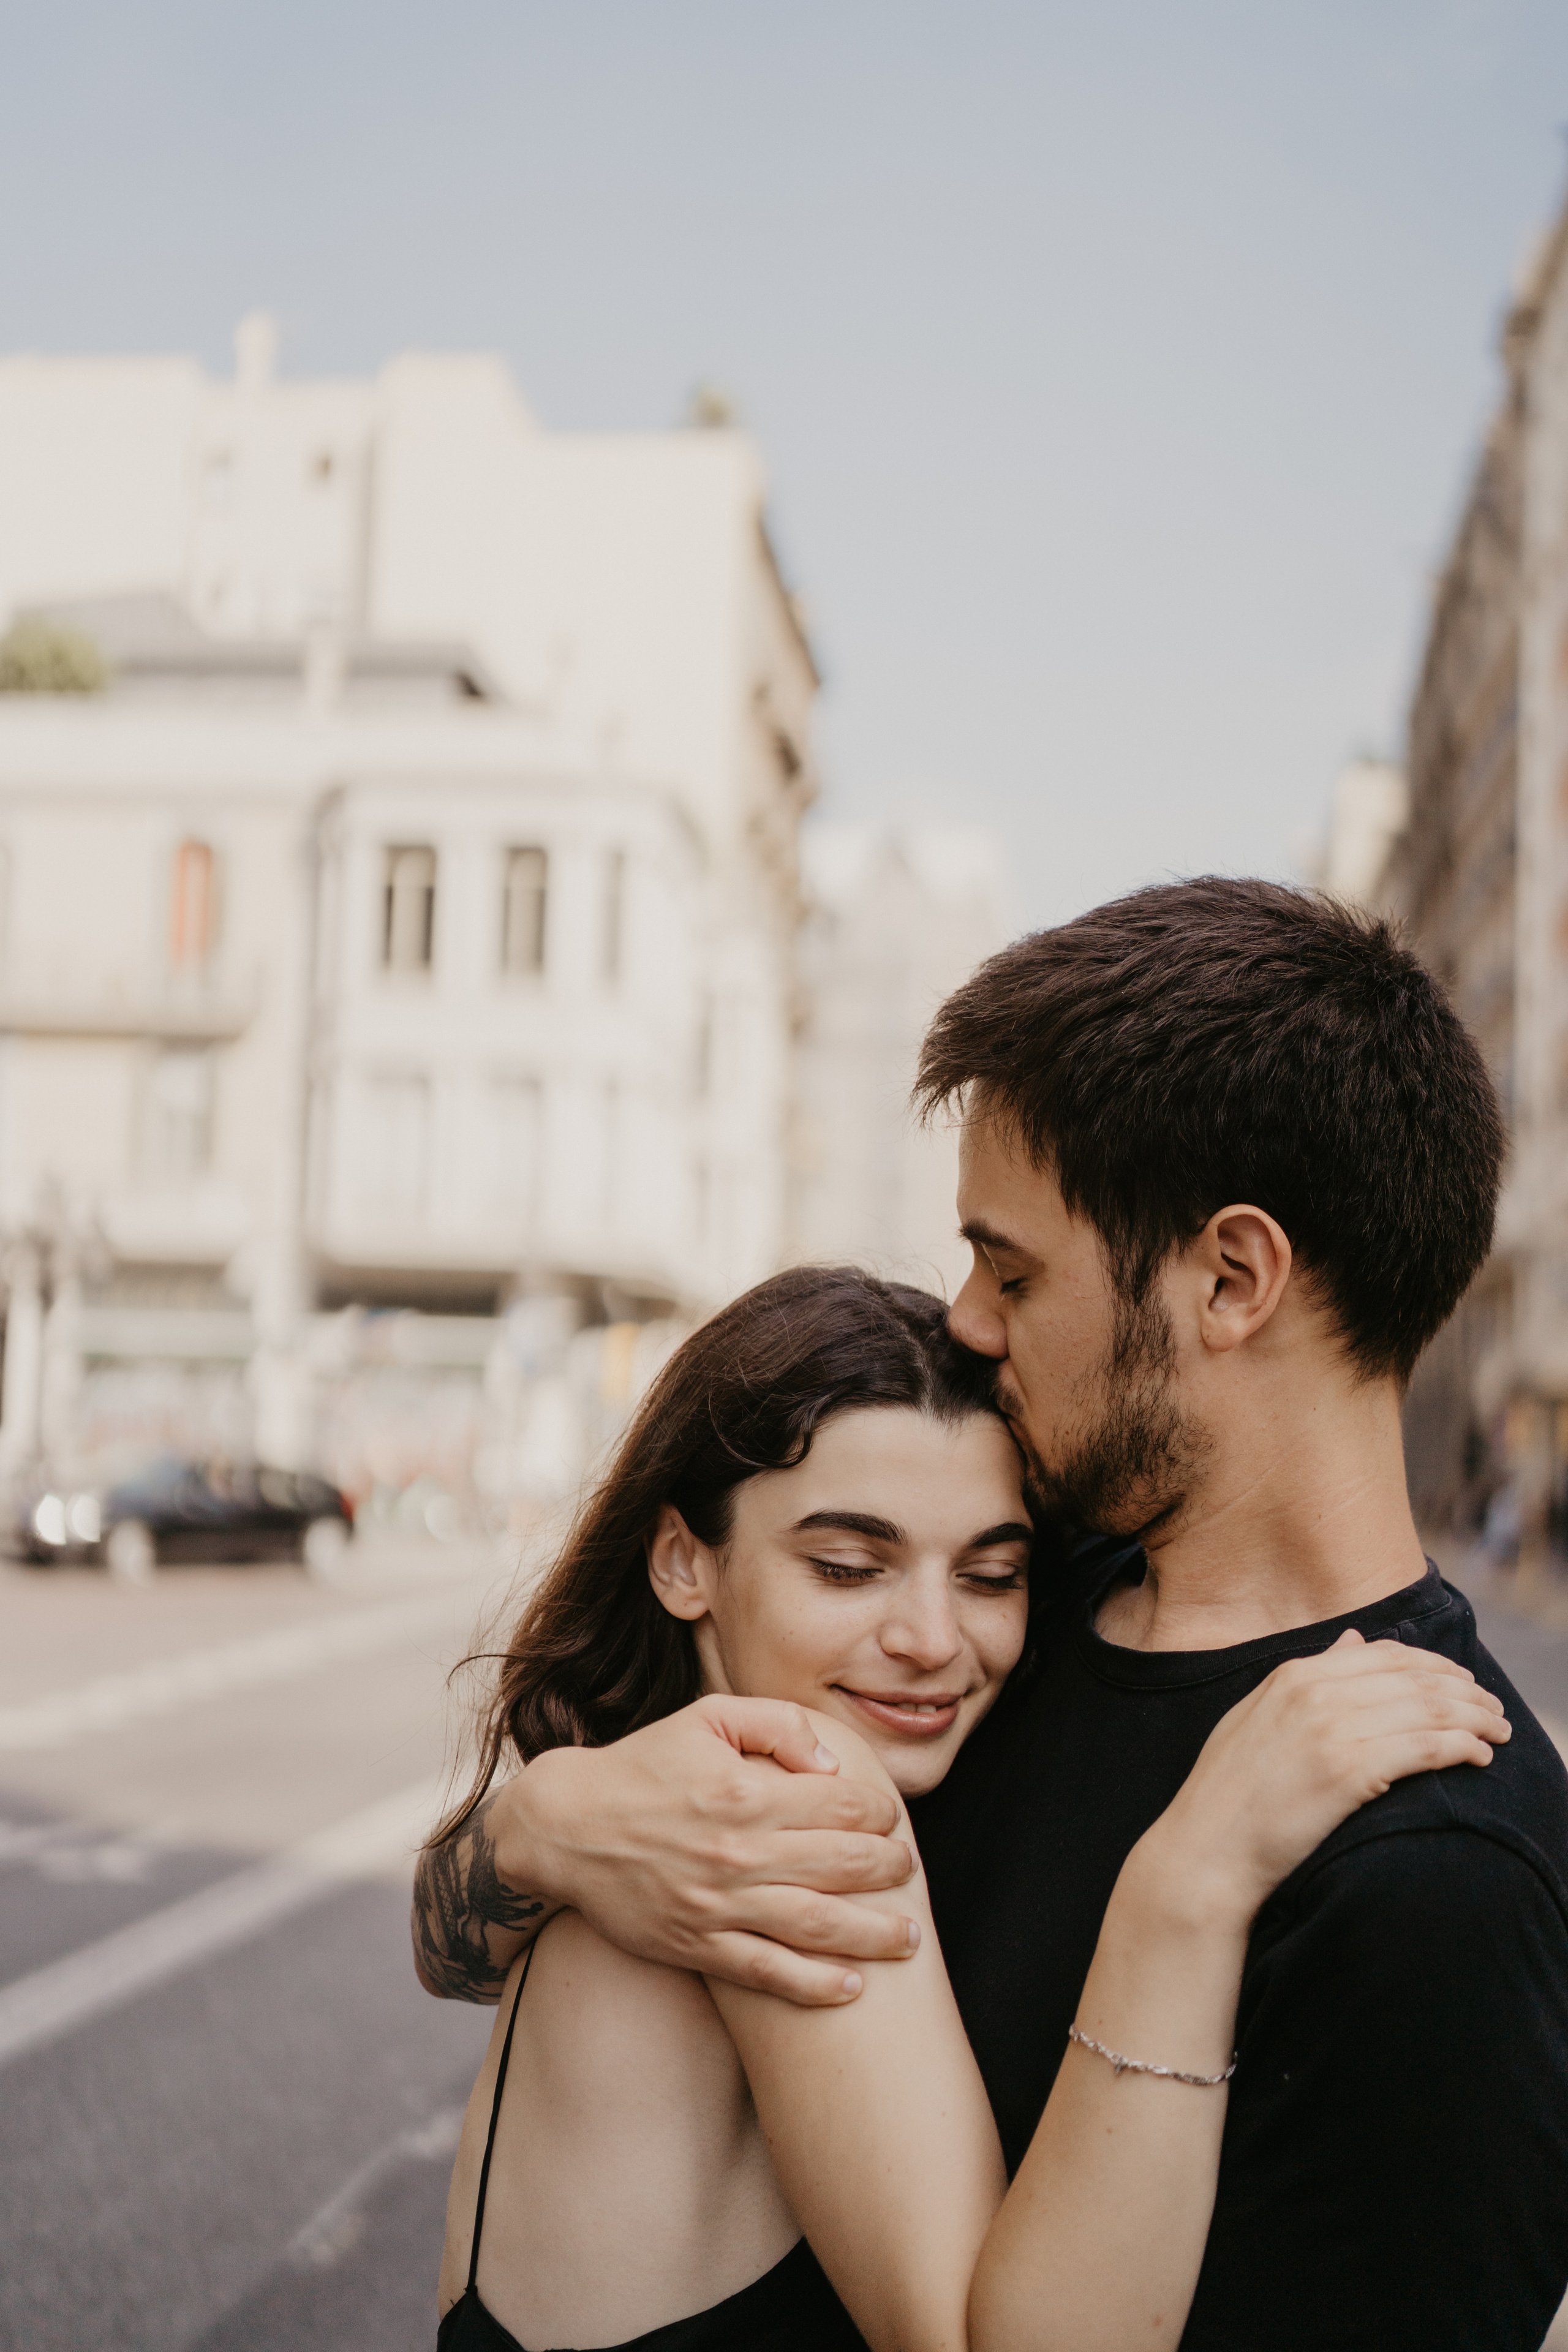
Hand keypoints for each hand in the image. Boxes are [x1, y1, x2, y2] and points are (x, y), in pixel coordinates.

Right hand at [499, 1695, 920, 2002]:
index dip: (879, 1811)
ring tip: (908, 1938)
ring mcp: (719, 1905)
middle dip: (889, 1869)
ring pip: (816, 1926)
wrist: (566, 1827)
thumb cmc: (642, 1765)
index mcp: (745, 1792)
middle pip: (841, 1865)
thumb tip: (833, 1763)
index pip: (841, 1804)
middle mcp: (738, 1852)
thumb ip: (777, 1724)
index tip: (891, 1817)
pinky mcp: (698, 1945)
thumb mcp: (707, 1717)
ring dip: (872, 1935)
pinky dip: (815, 1985)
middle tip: (908, 1870)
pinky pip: (768, 1973)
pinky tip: (852, 1987)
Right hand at [1134, 1632, 1510, 1929]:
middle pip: (1414, 1677)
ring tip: (1497, 1732)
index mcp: (1293, 1675)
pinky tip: (1477, 1756)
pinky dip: (1460, 1747)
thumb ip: (1309, 1677)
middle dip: (1465, 1690)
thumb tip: (1353, 1640)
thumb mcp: (1258, 1716)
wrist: (1207, 1850)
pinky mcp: (1347, 1771)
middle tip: (1493, 1709)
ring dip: (1474, 1718)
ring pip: (1426, 1708)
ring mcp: (1331, 1729)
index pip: (1385, 1654)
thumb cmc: (1230, 1793)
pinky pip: (1422, 1748)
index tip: (1463, 1684)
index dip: (1435, 1666)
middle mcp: (1314, 1692)